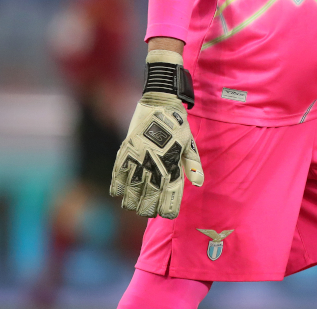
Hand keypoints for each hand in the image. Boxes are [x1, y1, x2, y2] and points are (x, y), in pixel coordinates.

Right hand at [109, 50, 203, 218]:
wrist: (160, 103)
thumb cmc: (178, 125)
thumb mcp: (189, 144)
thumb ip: (192, 165)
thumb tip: (198, 184)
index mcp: (172, 166)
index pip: (169, 198)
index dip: (167, 209)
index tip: (165, 213)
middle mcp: (154, 166)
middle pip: (148, 199)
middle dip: (147, 209)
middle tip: (147, 212)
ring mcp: (138, 159)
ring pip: (131, 191)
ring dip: (131, 201)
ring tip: (133, 205)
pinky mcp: (126, 152)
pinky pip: (118, 175)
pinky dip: (118, 186)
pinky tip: (119, 192)